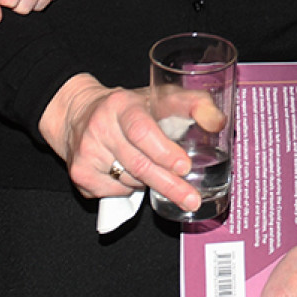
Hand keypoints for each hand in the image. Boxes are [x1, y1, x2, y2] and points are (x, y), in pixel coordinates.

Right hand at [37, 74, 213, 213]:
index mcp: (123, 105)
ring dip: (148, 182)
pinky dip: (128, 189)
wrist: (77, 112)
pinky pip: (113, 192)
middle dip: (169, 185)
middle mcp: (100, 127)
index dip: (164, 151)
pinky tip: (126, 172)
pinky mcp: (78, 172)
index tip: (184, 166)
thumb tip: (218, 123)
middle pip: (139, 165)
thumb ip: (195, 104)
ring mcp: (86, 152)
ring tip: (151, 167)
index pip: (142, 131)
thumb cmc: (130, 107)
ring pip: (129, 182)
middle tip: (191, 199)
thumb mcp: (162, 97)